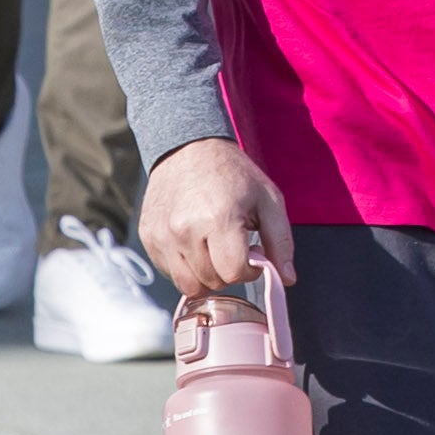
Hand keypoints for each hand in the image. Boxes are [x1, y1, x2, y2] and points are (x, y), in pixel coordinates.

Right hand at [139, 136, 292, 305]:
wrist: (190, 150)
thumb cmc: (233, 174)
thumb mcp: (269, 201)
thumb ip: (281, 242)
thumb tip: (286, 279)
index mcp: (218, 219)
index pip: (234, 273)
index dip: (250, 271)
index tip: (253, 254)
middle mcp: (183, 231)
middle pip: (212, 281)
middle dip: (230, 272)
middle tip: (235, 247)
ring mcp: (161, 236)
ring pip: (188, 284)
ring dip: (207, 275)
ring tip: (216, 248)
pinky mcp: (148, 238)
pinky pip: (169, 272)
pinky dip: (186, 267)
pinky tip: (197, 244)